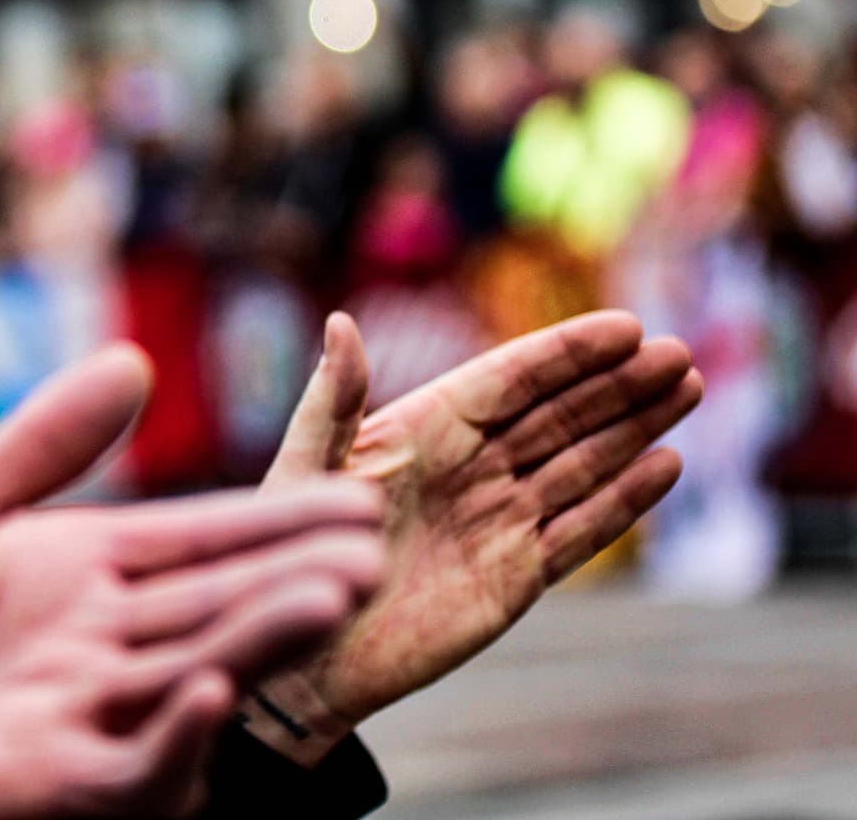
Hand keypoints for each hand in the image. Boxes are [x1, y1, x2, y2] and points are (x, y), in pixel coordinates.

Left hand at [0, 346, 387, 819]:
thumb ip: (40, 442)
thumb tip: (136, 360)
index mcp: (82, 573)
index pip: (198, 538)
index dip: (272, 517)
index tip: (356, 492)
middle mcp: (101, 644)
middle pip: (217, 601)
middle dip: (294, 572)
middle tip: (373, 542)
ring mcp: (83, 715)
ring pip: (197, 673)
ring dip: (262, 639)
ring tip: (330, 595)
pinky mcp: (55, 783)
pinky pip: (136, 767)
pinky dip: (176, 734)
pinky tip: (208, 689)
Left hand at [248, 310, 699, 761]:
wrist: (305, 656)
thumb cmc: (291, 552)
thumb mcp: (306, 469)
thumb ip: (332, 401)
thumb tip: (340, 322)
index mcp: (422, 428)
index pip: (508, 379)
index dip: (565, 353)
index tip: (623, 326)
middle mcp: (469, 465)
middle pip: (557, 414)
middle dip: (616, 383)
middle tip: (676, 353)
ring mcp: (498, 518)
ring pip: (581, 461)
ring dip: (634, 427)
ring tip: (685, 387)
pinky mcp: (517, 575)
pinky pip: (581, 529)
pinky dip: (624, 500)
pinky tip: (666, 466)